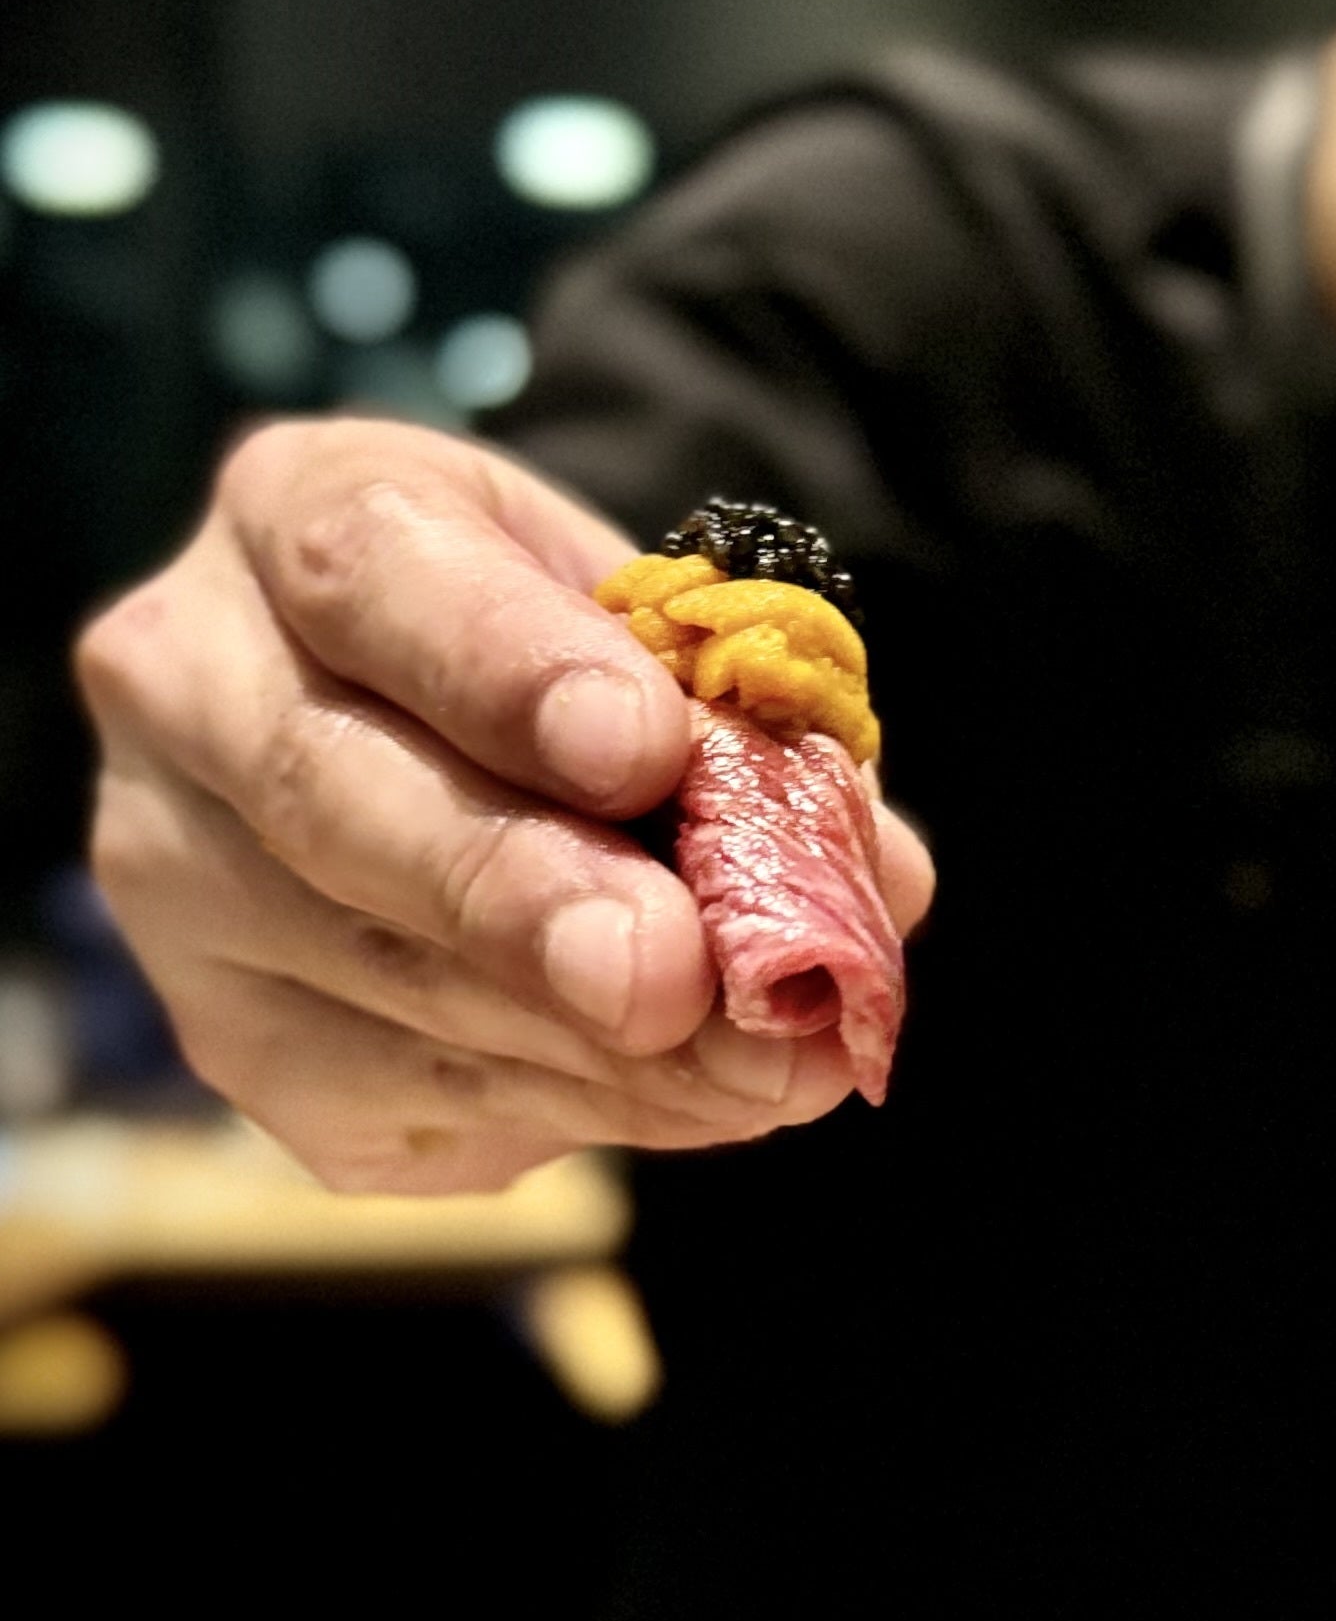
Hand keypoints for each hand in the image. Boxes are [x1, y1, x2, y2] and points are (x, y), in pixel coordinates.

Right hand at [76, 419, 934, 1193]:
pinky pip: (387, 1095)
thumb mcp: (655, 631)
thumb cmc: (567, 656)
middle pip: (332, 795)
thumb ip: (747, 727)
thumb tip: (877, 880)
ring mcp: (173, 870)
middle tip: (671, 969)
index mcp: (298, 513)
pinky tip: (688, 1097)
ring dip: (580, 1042)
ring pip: (365, 970)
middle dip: (522, 896)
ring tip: (758, 1065)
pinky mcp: (226, 1029)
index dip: (508, 668)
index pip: (374, 574)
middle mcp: (190, 682)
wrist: (441, 734)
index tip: (641, 747)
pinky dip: (562, 1107)